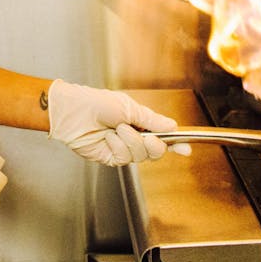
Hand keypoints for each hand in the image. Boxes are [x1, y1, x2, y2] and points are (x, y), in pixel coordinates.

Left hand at [46, 79, 191, 164]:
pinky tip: (109, 137)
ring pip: (141, 155)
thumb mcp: (130, 108)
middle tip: (147, 136)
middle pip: (156, 151)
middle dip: (154, 144)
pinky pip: (124, 158)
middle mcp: (135, 138)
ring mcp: (123, 149)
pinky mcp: (111, 158)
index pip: (164, 136)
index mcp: (142, 123)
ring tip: (118, 128)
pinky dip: (118, 146)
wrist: (73, 111)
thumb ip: (153, 120)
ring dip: (131, 141)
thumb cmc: (97, 103)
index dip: (176, 143)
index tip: (187, 149)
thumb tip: (173, 127)